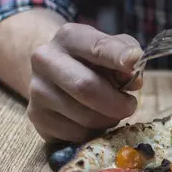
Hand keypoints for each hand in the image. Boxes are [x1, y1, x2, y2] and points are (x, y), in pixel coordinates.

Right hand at [27, 23, 143, 142]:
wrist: (54, 73)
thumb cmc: (92, 60)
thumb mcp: (112, 48)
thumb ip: (127, 57)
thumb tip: (134, 80)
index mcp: (69, 37)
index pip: (97, 46)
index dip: (118, 55)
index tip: (134, 61)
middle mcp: (46, 59)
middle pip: (86, 87)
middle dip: (116, 102)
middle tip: (129, 105)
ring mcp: (37, 89)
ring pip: (84, 116)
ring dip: (108, 119)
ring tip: (110, 111)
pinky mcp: (37, 116)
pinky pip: (76, 134)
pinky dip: (93, 132)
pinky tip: (92, 120)